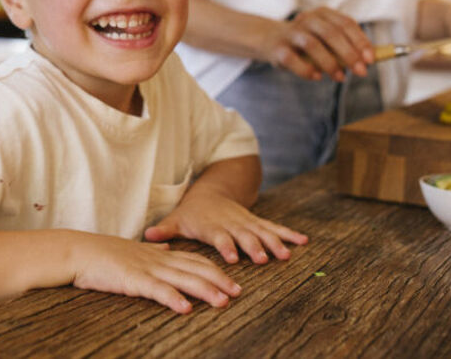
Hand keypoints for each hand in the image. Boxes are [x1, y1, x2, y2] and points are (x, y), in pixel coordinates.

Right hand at [69, 232, 241, 313]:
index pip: (194, 260)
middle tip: (238, 293)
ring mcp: (146, 269)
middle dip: (219, 280)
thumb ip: (154, 251)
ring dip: (205, 291)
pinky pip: (157, 290)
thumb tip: (169, 248)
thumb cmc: (104, 254)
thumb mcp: (135, 250)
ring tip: (223, 302)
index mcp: (159, 255)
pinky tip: (186, 309)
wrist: (79, 251)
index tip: (232, 281)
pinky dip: (173, 298)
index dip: (215, 270)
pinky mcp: (132, 280)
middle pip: (196, 269)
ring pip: (183, 279)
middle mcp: (158, 260)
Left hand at [143, 192, 307, 264]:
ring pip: (263, 232)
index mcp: (213, 226)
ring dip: (275, 242)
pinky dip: (290, 234)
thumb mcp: (178, 219)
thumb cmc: (192, 212)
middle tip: (263, 259)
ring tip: (286, 254)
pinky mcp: (258, 222)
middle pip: (245, 236)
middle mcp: (232, 224)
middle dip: (254, 247)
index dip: (227, 246)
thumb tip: (147, 236)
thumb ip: (165, 230)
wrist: (212, 192)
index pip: (220, 237)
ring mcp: (247, 222)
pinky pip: (276, 228)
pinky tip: (304, 241)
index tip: (233, 258)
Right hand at [262, 7, 373, 81]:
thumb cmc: (306, 42)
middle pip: (331, 33)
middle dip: (349, 54)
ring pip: (312, 45)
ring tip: (340, 77)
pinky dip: (306, 70)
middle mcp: (307, 19)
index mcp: (323, 14)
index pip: (346, 24)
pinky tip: (316, 77)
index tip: (370, 59)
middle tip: (361, 72)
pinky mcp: (278, 48)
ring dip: (330, 63)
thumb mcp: (325, 39)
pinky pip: (292, 59)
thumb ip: (344, 46)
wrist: (270, 39)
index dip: (360, 41)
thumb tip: (368, 61)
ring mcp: (291, 33)